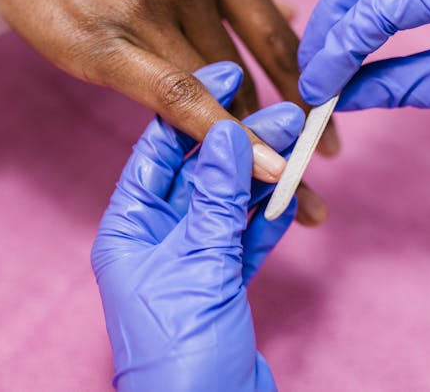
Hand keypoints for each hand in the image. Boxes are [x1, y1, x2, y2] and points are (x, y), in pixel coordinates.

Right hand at [0, 0, 336, 212]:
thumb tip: (290, 12)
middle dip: (282, 134)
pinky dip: (216, 137)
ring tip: (274, 194)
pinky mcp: (100, 41)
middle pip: (246, 76)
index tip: (326, 132)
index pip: (278, 37)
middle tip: (311, 181)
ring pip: (213, 92)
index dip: (308, 92)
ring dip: (246, 146)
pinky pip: (174, 96)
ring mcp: (145, 7)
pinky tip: (250, 169)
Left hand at [92, 62, 300, 390]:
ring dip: (266, 179)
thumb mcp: (198, 265)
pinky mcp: (222, 285)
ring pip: (232, 205)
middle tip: (286, 114)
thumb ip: (216, 199)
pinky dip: (271, 219)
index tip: (226, 71)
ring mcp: (191, 261)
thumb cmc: (180, 358)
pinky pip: (247, 239)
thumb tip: (228, 134)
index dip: (192, 108)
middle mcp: (155, 238)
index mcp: (128, 228)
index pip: (158, 151)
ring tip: (301, 149)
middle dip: (244, 145)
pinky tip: (294, 196)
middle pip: (203, 175)